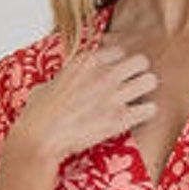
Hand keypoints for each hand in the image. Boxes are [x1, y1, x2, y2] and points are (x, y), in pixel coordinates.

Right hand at [4, 45, 157, 170]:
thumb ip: (60, 81)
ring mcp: (114, 95)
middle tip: (131, 86)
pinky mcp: (120, 119)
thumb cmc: (38, 115)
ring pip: (150, 81)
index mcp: (86, 62)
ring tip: (136, 100)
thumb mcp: (45, 86)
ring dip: (145, 91)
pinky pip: (150, 109)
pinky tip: (136, 117)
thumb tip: (57, 86)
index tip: (114, 75)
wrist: (40, 138)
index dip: (117, 64)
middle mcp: (104, 74)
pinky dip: (146, 113)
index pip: (119, 51)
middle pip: (141, 61)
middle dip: (137, 73)